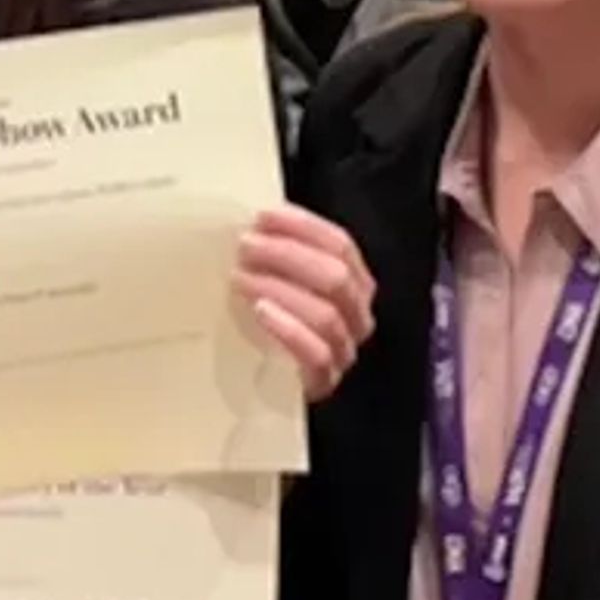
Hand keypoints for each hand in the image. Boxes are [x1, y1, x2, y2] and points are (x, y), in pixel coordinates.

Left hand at [239, 207, 377, 401]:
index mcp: (355, 282)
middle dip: (288, 254)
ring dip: (280, 289)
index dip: (303, 226)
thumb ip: (279, 252)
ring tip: (241, 278)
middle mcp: (357, 315)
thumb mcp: (281, 279)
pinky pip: (317, 355)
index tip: (263, 216)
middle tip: (245, 246)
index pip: (341, 245)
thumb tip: (253, 220)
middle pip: (335, 276)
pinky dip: (289, 329)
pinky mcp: (325, 381)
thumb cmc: (274, 320)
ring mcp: (344, 351)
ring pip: (326, 315)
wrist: (267, 383)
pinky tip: (261, 312)